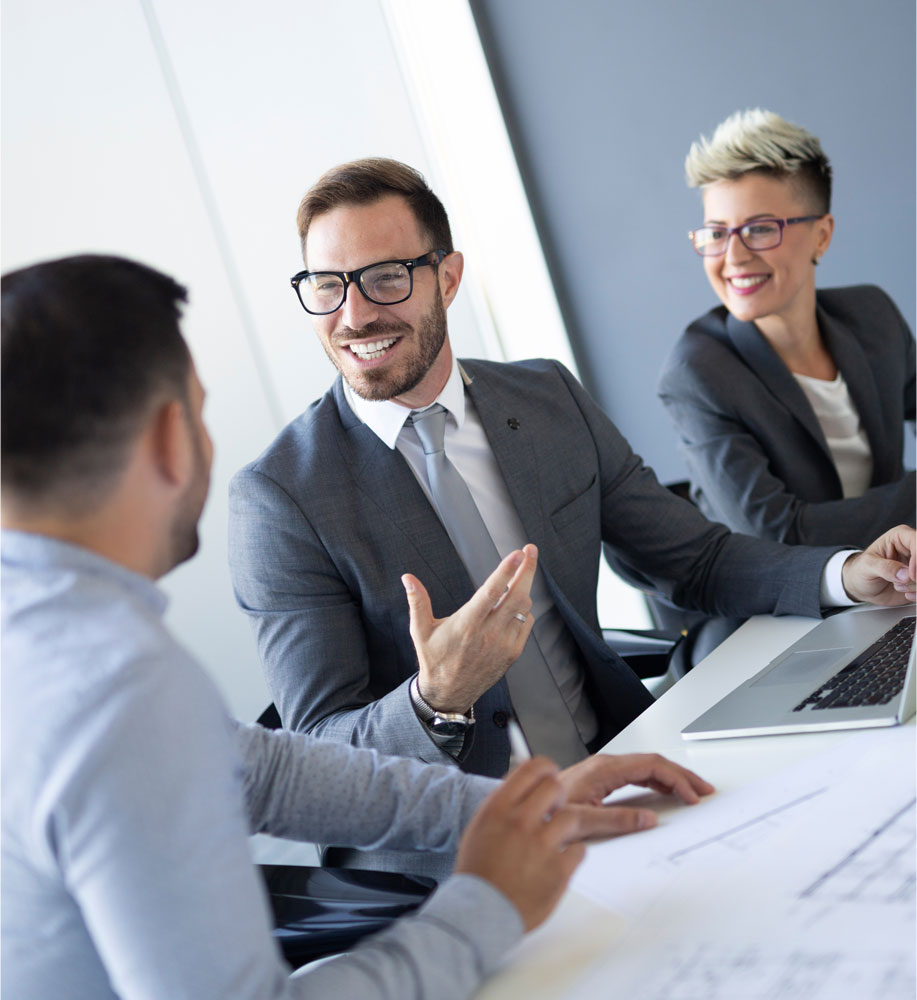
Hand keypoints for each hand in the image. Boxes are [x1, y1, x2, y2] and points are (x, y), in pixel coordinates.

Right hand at [402, 544, 537, 712]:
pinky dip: (524, 609)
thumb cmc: (434, 659)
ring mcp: (504, 644)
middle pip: (517, 595)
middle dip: (526, 570)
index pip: (492, 592)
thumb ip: (418, 601)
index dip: (507, 570)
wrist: (449, 693)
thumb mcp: (420, 630)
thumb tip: (407, 578)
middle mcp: (489, 633)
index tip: (518, 553)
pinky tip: (515, 603)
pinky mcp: (512, 653)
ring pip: (524, 608)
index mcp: (467, 624)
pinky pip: (526, 624)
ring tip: (521, 573)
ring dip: (524, 587)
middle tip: (530, 551)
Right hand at [454, 757, 585, 931]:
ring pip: (571, 817)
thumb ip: (504, 804)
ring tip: (555, 838)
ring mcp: (541, 846)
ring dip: (566, 826)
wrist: (480, 912)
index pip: (532, 768)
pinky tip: (558, 861)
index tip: (550, 775)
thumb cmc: (479, 872)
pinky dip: (572, 855)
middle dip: (557, 796)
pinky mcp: (558, 871)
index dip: (546, 768)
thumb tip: (523, 786)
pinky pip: (579, 850)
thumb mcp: (482, 826)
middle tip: (555, 808)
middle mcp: (520, 822)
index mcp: (499, 808)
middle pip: (554, 787)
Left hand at [554, 752, 714, 838]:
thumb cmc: (548, 811)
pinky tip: (666, 792)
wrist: (527, 808)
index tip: (693, 794)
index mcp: (605, 768)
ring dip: (671, 777)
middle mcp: (606, 764)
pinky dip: (657, 781)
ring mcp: (604, 769)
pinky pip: (636, 774)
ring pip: (646, 767)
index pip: (651, 765)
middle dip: (681, 774)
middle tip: (704, 789)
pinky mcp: (601, 777)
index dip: (677, 778)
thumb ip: (616, 820)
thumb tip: (650, 820)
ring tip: (691, 791)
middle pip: (653, 762)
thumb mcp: (583, 819)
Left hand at [841, 524, 915, 604]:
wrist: (860, 586)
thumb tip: (905, 574)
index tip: (911, 575)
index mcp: (901, 537)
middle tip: (905, 582)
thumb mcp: (867, 566)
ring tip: (898, 586)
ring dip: (916, 586)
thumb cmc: (861, 570)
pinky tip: (906, 594)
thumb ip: (885, 568)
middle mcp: (913, 549)